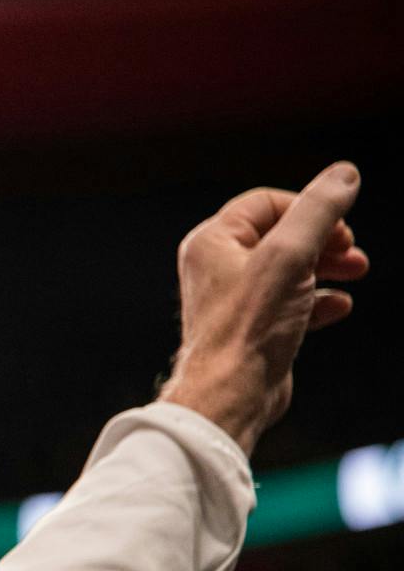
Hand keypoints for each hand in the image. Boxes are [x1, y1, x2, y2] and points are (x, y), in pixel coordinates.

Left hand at [160, 162, 368, 453]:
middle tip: (354, 252)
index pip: (266, 203)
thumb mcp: (290, 256)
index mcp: (213, 242)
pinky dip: (318, 301)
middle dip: (325, 239)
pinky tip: (339, 306)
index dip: (309, 208)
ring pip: (291, 269)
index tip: (340, 225)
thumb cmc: (247, 329)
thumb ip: (318, 210)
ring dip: (328, 267)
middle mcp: (218, 268)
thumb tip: (344, 174)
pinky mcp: (253, 329)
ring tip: (356, 272)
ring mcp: (235, 300)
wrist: (231, 396)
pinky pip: (292, 303)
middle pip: (283, 235)